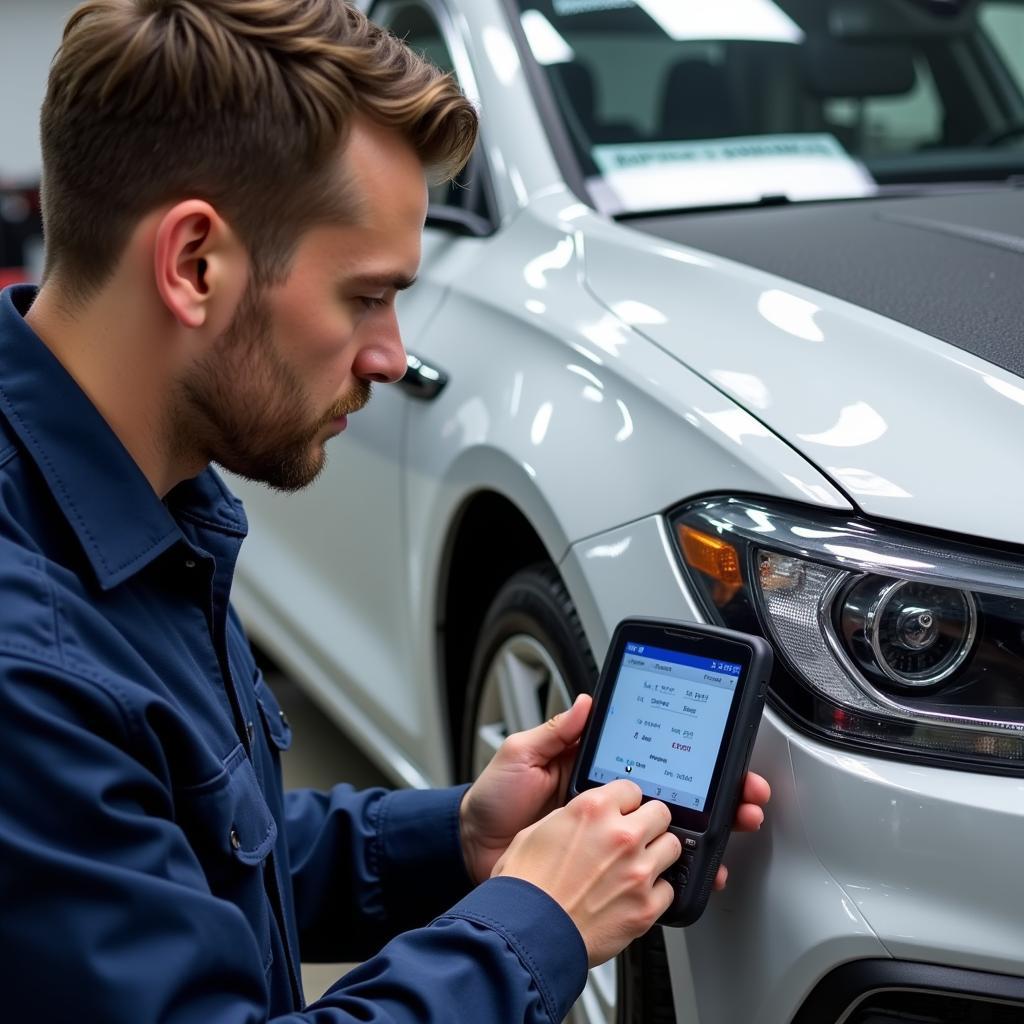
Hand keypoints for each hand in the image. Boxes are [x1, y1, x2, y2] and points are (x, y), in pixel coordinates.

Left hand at [459, 692, 772, 887]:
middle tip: (746, 792)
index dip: (688, 755)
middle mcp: (609, 801)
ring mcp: (611, 836)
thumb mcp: (519, 754)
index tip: (720, 754)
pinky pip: (650, 869)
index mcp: (595, 769)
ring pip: (673, 832)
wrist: (473, 850)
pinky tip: (704, 866)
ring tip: (738, 823)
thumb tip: (586, 702)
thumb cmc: (495, 800)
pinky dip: (682, 870)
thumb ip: (555, 730)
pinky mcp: (606, 868)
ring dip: (713, 828)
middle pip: (676, 793)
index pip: (652, 756)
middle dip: (718, 791)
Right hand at [492, 780, 679, 966]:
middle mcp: (621, 836)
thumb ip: (571, 818)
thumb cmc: (525, 886)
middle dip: (648, 822)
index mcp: (593, 810)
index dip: (624, 800)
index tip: (622, 809)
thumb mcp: (537, 831)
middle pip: (660, 813)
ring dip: (656, 854)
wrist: (525, 933)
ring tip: (637, 865)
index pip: (631, 788)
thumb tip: (585, 819)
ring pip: (672, 847)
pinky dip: (654, 893)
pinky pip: (668, 891)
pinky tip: (633, 896)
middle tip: (635, 835)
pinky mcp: (645, 908)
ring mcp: (637, 872)